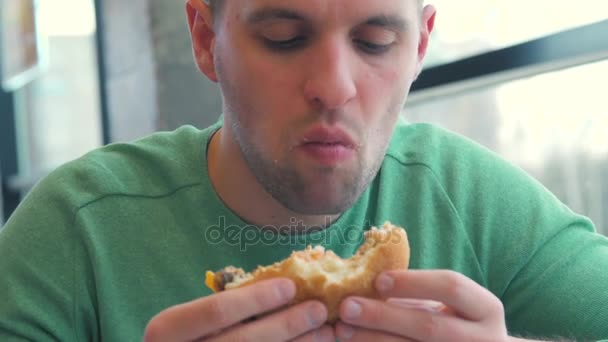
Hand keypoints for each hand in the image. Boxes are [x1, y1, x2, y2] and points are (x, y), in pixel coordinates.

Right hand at [143, 278, 333, 340]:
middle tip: (320, 309)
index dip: (256, 298)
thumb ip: (222, 309)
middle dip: (287, 324)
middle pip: (243, 341)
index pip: (217, 310)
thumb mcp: (190, 321)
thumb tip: (284, 287)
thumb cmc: (187, 338)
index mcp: (167, 330)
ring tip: (325, 332)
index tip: (291, 286)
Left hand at [335, 270, 507, 340]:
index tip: (377, 280)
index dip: (413, 282)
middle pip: (429, 326)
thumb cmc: (458, 324)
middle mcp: (484, 340)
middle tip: (347, 307)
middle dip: (383, 316)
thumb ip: (418, 296)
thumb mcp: (451, 306)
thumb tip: (367, 285)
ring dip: (374, 340)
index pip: (452, 287)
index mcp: (486, 309)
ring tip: (343, 330)